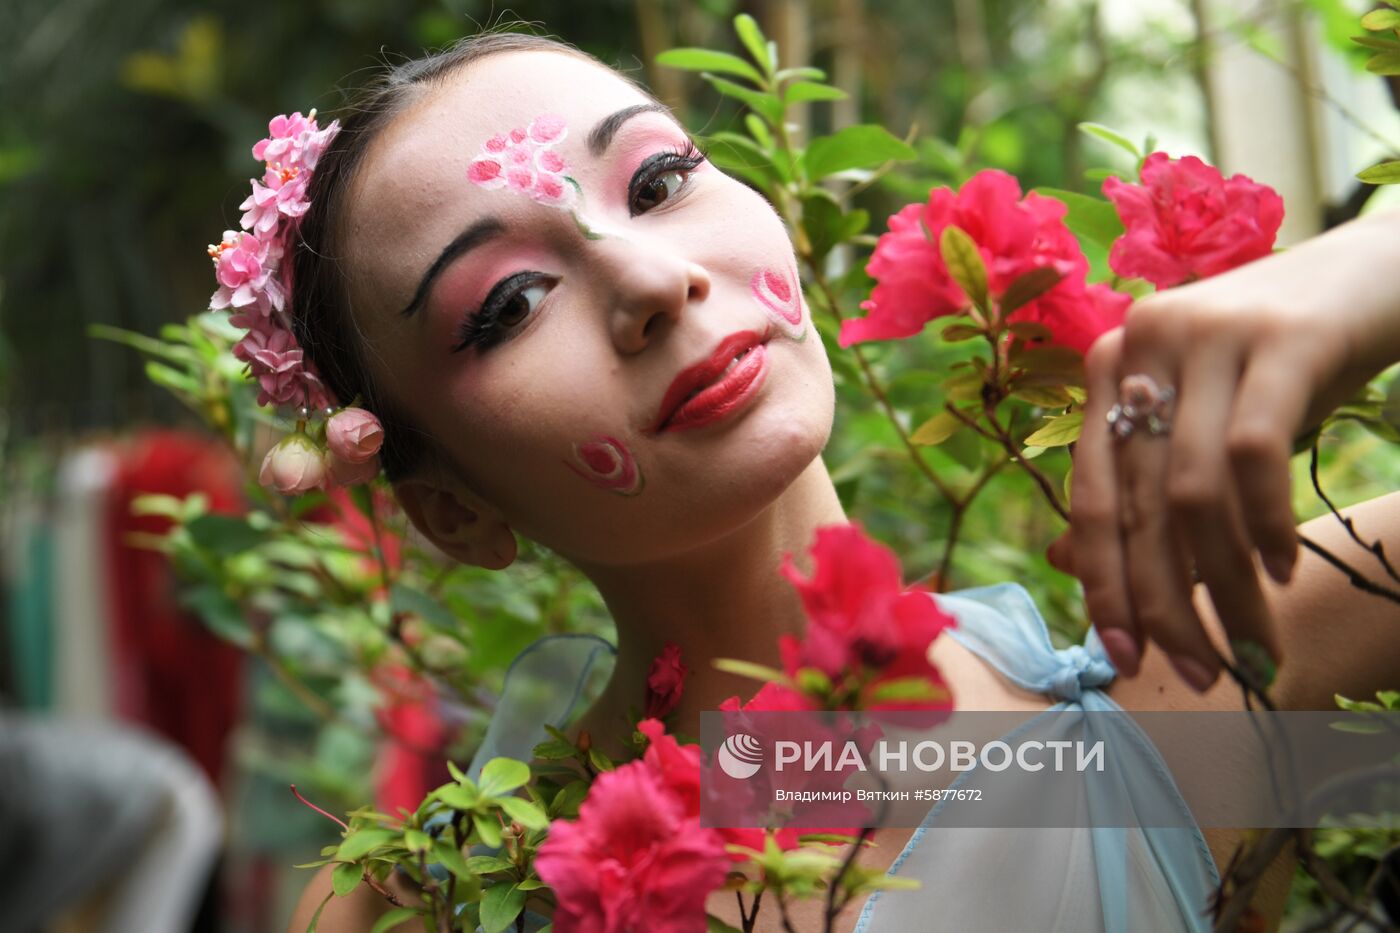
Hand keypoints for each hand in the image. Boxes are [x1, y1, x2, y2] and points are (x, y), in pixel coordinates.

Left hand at [1060, 210, 1399, 689]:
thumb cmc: (1287, 361)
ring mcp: (1207, 333)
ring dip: (1223, 586)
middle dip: (1163, 605)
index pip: (1089, 497)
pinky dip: (1264, 526)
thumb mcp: (1205, 419)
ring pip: (1191, 493)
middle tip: (1200, 672)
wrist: (1385, 268)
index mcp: (1112, 366)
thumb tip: (1067, 567)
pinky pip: (1252, 454)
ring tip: (1254, 643)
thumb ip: (1143, 484)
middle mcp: (1143, 342)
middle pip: (1135, 505)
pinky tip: (1284, 570)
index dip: (1103, 586)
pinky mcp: (1279, 336)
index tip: (1123, 658)